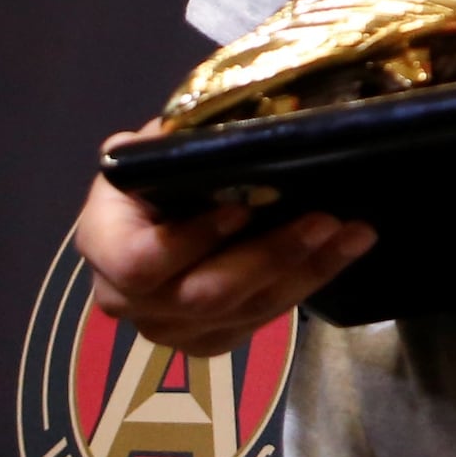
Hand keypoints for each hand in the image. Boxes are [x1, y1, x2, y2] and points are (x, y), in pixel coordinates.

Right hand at [73, 124, 373, 355]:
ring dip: (305, 271)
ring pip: (244, 312)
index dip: (192, 242)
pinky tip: (343, 250)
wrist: (156, 211)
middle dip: (270, 257)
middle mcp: (126, 297)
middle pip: (204, 294)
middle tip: (324, 219)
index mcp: (104, 243)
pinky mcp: (208, 340)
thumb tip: (240, 116)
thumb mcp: (159, 147)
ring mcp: (168, 328)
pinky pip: (261, 321)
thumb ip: (179, 143)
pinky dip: (308, 284)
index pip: (140, 262)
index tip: (241, 209)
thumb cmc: (158, 172)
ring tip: (351, 233)